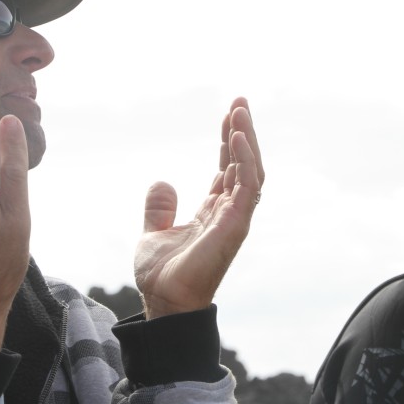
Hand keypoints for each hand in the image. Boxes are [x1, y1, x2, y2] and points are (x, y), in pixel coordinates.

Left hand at [134, 97, 263, 318]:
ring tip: (239, 111)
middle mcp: (230, 212)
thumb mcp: (153, 232)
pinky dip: (245, 160)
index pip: (227, 167)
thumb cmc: (161, 276)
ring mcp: (235, 217)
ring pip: (251, 170)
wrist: (163, 302)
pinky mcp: (235, 224)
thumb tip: (163, 182)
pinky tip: (236, 137)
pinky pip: (247, 185)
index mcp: (214, 212)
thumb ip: (160, 208)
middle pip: (243, 163)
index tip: (229, 112)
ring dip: (247, 139)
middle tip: (240, 101)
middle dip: (243, 131)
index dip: (229, 140)